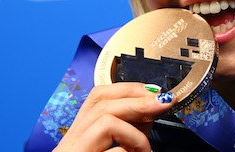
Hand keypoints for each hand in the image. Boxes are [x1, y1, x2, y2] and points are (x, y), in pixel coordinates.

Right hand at [53, 83, 176, 151]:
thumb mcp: (114, 149)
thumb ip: (127, 132)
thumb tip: (152, 110)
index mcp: (78, 138)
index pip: (97, 97)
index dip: (128, 88)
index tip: (155, 92)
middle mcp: (69, 144)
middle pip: (100, 102)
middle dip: (137, 99)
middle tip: (165, 103)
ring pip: (105, 120)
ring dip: (136, 131)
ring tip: (146, 150)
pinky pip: (113, 150)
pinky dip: (130, 150)